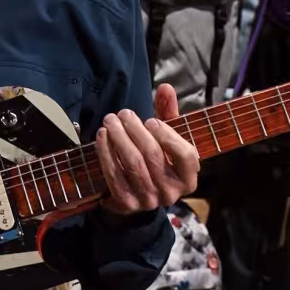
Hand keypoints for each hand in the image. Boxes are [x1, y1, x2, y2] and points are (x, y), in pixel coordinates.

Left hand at [95, 83, 199, 215]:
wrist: (134, 192)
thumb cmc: (154, 158)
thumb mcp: (165, 137)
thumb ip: (168, 113)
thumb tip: (165, 87)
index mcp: (188, 178)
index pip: (186, 156)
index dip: (167, 135)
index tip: (150, 120)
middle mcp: (171, 192)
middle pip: (153, 155)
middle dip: (135, 130)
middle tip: (123, 114)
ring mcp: (148, 200)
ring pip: (132, 164)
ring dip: (118, 138)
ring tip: (109, 121)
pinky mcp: (126, 203)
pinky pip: (114, 175)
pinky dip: (106, 153)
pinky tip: (101, 136)